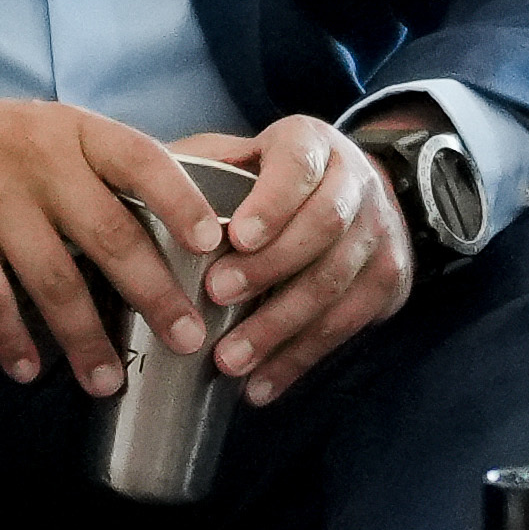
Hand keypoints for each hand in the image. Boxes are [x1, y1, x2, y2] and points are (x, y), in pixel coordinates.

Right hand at [0, 74, 215, 392]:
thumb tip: (173, 225)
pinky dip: (13, 340)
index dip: (181, 202)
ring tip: (108, 381)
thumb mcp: (42, 132)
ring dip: (85, 338)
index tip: (213, 247)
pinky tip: (28, 370)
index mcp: (73, 131)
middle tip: (188, 339)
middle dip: (154, 294)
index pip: (143, 159)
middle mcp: (39, 159)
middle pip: (110, 233)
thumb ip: (97, 170)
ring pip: (54, 280)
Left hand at [176, 108, 418, 401]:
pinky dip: (300, 359)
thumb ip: (199, 166)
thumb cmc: (276, 178)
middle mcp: (356, 183)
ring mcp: (380, 232)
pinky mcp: (390, 279)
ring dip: (280, 327)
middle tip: (216, 296)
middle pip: (322, 227)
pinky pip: (346, 325)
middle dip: (269, 268)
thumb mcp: (242, 155)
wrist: (359, 191)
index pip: (298, 167)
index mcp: (313, 145)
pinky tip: (262, 384)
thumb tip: (137, 192)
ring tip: (230, 360)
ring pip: (335, 282)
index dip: (271, 203)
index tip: (235, 238)